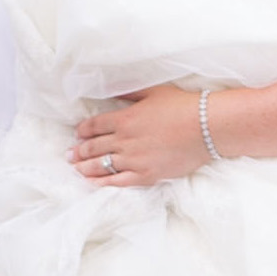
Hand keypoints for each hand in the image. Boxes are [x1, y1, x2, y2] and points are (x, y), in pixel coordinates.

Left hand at [71, 84, 208, 188]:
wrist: (207, 127)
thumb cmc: (183, 106)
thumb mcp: (153, 92)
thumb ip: (129, 93)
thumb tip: (111, 92)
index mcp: (124, 119)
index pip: (94, 126)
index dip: (83, 131)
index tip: (77, 134)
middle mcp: (124, 140)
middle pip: (94, 147)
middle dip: (79, 151)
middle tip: (70, 155)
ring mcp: (134, 160)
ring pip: (101, 165)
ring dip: (85, 167)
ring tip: (76, 169)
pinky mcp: (146, 175)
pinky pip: (118, 181)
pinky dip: (103, 182)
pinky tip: (93, 183)